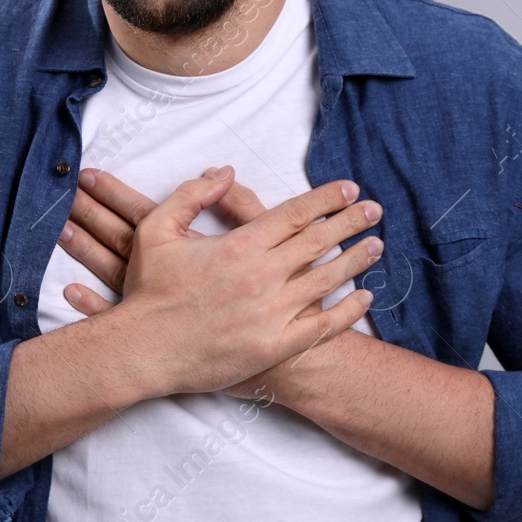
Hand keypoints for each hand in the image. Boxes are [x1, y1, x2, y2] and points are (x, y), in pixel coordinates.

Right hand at [57, 165, 382, 397]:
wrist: (143, 350)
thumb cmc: (148, 290)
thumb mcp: (157, 229)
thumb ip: (191, 194)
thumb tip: (223, 171)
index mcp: (239, 245)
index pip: (295, 214)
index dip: (327, 198)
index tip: (350, 188)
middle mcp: (262, 276)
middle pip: (319, 242)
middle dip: (351, 222)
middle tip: (375, 209)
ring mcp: (272, 313)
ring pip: (327, 281)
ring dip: (357, 261)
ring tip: (378, 245)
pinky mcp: (275, 347)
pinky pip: (322, 326)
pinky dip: (347, 311)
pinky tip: (364, 298)